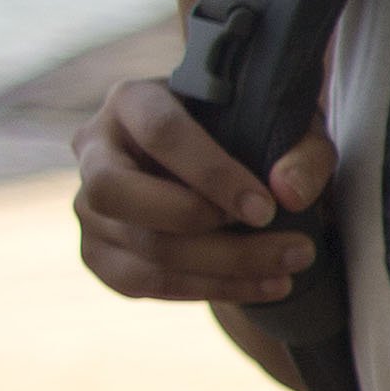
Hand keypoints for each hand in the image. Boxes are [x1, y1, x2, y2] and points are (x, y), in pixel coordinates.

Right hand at [74, 77, 335, 306]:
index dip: (211, 174)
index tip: (267, 208)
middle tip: (272, 235)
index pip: (159, 133)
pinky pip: (143, 282)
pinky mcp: (98, 252)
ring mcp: (89, 206)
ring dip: (222, 269)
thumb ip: (301, 151)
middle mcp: (96, 150)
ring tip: (288, 269)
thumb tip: (289, 194)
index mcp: (133, 101)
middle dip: (196, 223)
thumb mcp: (289, 127)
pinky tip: (264, 286)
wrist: (224, 171)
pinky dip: (208, 289)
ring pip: (140, 247)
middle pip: (115, 192)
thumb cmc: (252, 134)